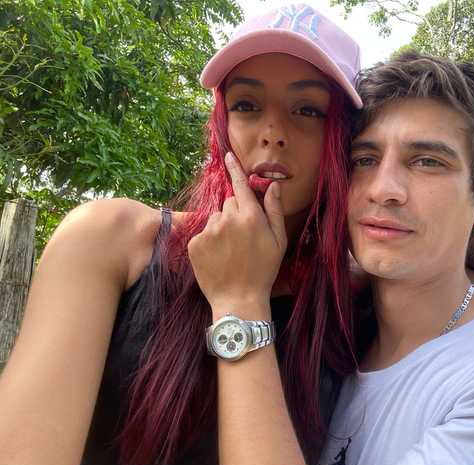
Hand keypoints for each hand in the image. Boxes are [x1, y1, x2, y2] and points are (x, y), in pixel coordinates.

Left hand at [188, 152, 287, 311]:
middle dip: (235, 214)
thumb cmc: (263, 271)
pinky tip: (218, 257)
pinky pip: (203, 233)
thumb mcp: (278, 241)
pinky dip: (209, 242)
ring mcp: (209, 231)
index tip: (228, 156)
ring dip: (221, 228)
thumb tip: (273, 185)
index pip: (240, 185)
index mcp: (250, 216)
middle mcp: (227, 219)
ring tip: (230, 251)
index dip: (235, 169)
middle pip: (229, 204)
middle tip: (243, 238)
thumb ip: (274, 210)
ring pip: (215, 219)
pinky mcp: (195, 243)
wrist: (238, 299)